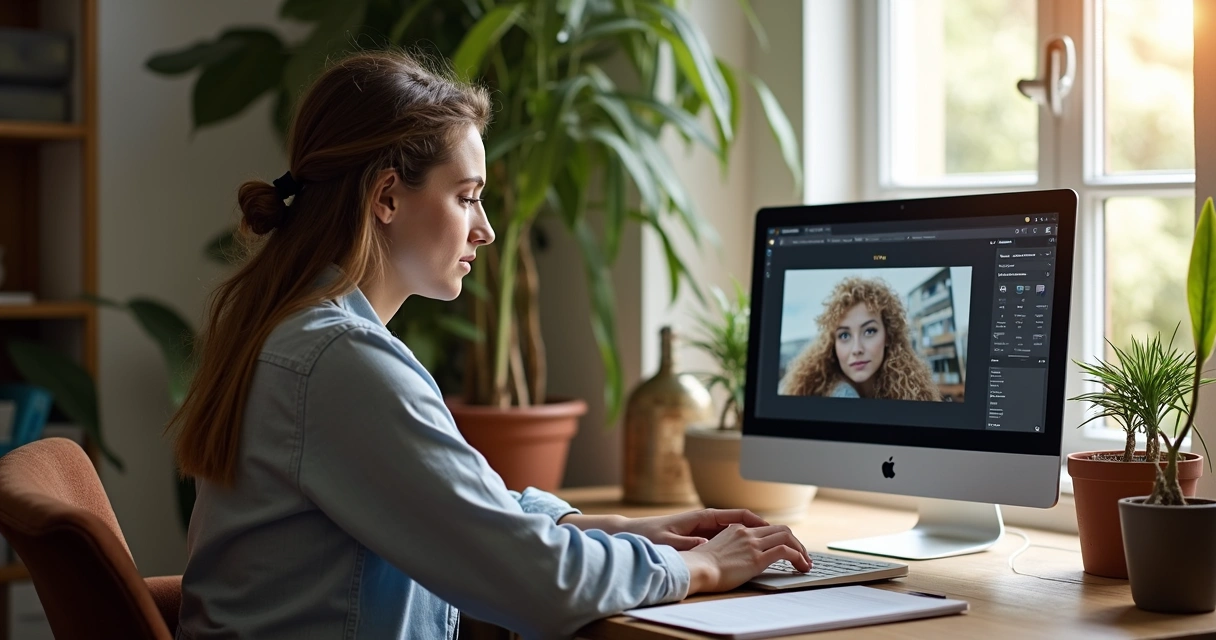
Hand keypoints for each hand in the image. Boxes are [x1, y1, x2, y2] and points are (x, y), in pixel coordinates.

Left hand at [620, 508, 772, 550]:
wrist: (637, 533)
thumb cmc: (651, 534)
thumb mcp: (668, 541)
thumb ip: (685, 543)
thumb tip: (703, 544)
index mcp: (705, 516)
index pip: (740, 515)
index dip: (760, 522)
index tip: (776, 531)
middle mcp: (709, 520)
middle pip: (746, 523)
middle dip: (766, 530)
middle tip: (787, 541)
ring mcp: (708, 529)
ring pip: (741, 532)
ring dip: (758, 539)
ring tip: (779, 550)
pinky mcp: (704, 538)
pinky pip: (731, 540)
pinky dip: (745, 546)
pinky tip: (755, 557)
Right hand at [678, 524, 811, 593]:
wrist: (696, 569)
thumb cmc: (699, 566)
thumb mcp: (713, 551)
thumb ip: (726, 549)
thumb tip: (731, 559)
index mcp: (736, 529)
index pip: (765, 529)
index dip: (779, 538)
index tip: (786, 549)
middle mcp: (746, 533)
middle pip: (781, 529)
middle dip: (796, 542)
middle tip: (803, 555)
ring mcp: (752, 544)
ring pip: (787, 537)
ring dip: (801, 550)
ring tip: (806, 563)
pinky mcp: (757, 558)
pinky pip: (786, 552)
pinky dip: (798, 557)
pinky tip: (802, 567)